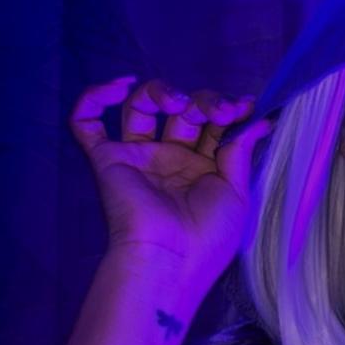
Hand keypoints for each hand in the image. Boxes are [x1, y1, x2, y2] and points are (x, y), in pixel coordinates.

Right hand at [68, 75, 272, 291]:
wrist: (170, 259)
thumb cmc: (208, 237)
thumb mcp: (237, 193)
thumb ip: (240, 151)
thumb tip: (258, 120)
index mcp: (202, 169)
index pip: (211, 123)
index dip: (227, 109)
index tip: (245, 107)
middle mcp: (170, 159)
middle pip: (182, 111)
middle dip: (204, 102)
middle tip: (220, 112)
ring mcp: (139, 158)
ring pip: (141, 107)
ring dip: (161, 91)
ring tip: (180, 103)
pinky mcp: (108, 160)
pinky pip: (86, 123)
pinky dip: (94, 97)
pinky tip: (120, 85)